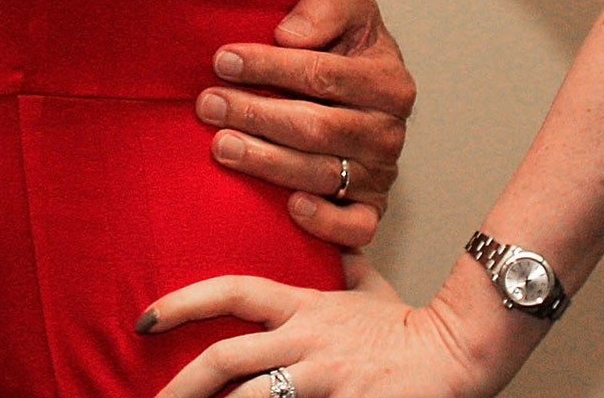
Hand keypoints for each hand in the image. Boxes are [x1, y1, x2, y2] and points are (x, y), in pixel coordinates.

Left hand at [141, 255, 484, 397]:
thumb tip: (321, 222)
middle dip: (183, 381)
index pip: (231, 291)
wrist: (458, 353)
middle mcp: (306, 338)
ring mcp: (324, 376)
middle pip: (229, 356)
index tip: (146, 317)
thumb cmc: (410, 326)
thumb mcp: (367, 286)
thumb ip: (340, 263)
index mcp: (303, 306)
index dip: (183, 302)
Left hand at [195, 0, 414, 247]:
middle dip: (255, 114)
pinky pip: (356, 227)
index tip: (223, 60)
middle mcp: (389, 131)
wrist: (359, 90)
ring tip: (221, 145)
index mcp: (388, 81)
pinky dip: (325, 221)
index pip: (323, 76)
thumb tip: (289, 35)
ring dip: (266, 162)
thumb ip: (324, 10)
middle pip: (316, 127)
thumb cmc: (344, 47)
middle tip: (207, 105)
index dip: (269, 67)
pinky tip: (289, 207)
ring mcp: (381, 174)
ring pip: (322, 174)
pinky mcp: (371, 209)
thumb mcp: (344, 10)